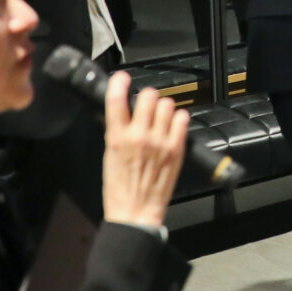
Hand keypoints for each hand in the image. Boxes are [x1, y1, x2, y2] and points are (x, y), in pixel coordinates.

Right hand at [101, 71, 188, 228]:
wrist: (135, 211)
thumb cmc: (120, 188)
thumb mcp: (109, 156)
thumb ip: (116, 132)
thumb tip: (120, 113)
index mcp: (117, 137)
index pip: (116, 99)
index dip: (120, 83)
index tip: (122, 78)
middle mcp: (140, 136)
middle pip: (148, 96)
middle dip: (147, 97)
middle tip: (146, 105)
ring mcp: (160, 141)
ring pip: (167, 104)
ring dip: (163, 108)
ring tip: (160, 117)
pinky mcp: (176, 148)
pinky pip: (182, 119)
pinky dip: (179, 118)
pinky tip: (173, 126)